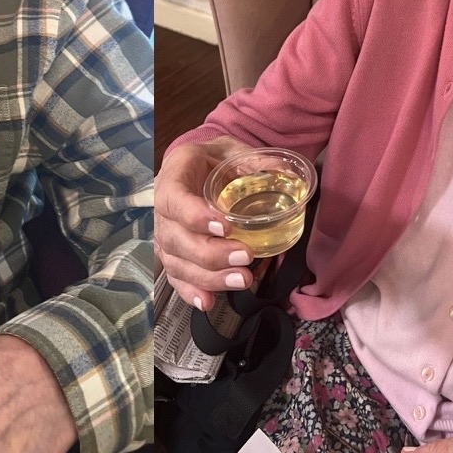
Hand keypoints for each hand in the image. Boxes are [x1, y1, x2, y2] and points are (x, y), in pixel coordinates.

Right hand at [154, 138, 265, 311]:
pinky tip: (207, 302)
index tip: (226, 227)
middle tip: (245, 256)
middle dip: (211, 254)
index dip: (195, 216)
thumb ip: (257, 161)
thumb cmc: (212, 159)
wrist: (196, 166)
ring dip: (209, 277)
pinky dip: (190, 292)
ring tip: (243, 279)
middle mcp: (162, 208)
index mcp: (174, 175)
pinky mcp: (172, 254)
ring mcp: (165, 234)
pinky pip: (176, 276)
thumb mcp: (232, 150)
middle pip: (177, 238)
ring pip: (178, 262)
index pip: (174, 199)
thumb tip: (290, 174)